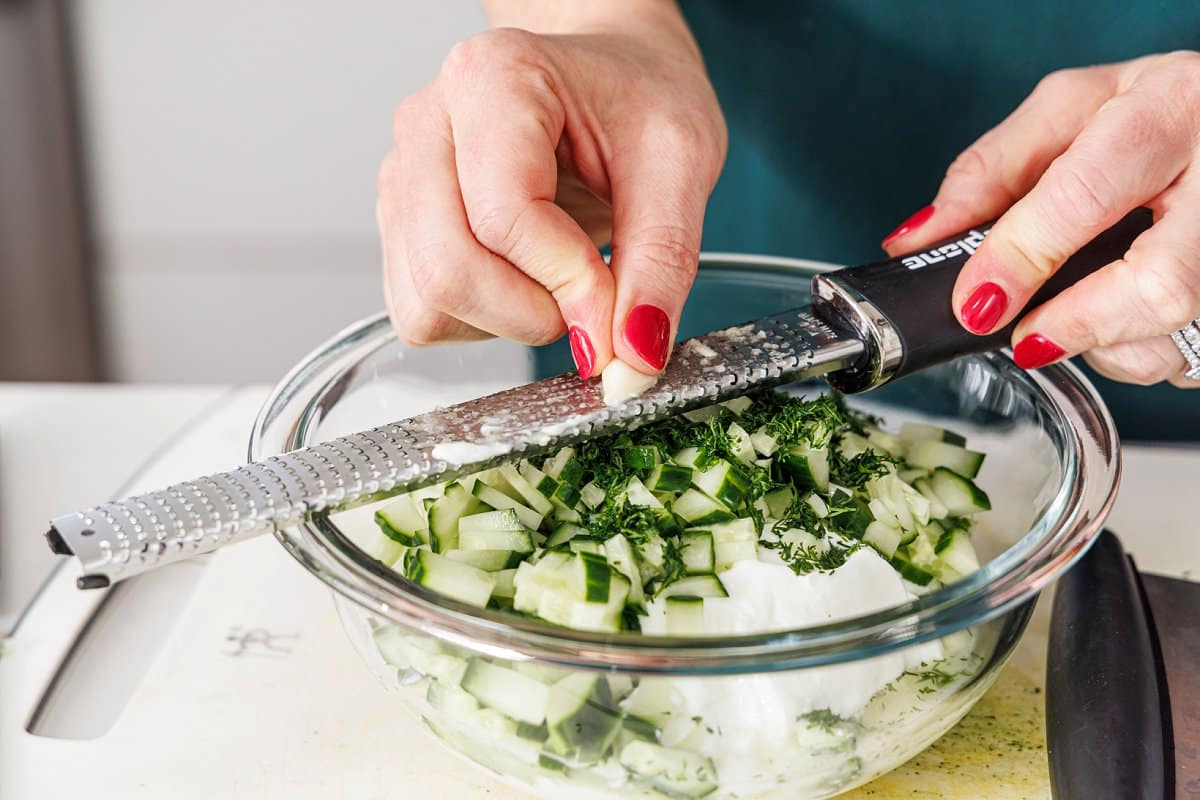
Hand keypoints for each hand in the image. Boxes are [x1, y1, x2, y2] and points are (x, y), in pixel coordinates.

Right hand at [376, 7, 725, 378]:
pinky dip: (481, 322)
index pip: (504, 218)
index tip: (617, 309)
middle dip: (532, 314)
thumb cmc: (640, 99)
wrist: (613, 80)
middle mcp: (428, 123)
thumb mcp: (682, 163)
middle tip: (593, 300)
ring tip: (560, 276)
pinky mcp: (402, 224)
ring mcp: (404, 176)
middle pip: (447, 269)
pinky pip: (421, 312)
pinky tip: (524, 279)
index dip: (567, 284)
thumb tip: (633, 361)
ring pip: (426, 302)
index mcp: (492, 79)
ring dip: (505, 320)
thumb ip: (661, 262)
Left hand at [882, 52, 1199, 387]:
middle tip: (1023, 333)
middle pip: (1158, 287)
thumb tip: (920, 238)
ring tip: (1080, 309)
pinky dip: (1141, 352)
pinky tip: (1126, 316)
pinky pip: (1187, 357)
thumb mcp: (1070, 113)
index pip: (1084, 198)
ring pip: (1174, 334)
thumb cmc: (1156, 115)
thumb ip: (991, 171)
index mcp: (1169, 115)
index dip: (1019, 260)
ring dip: (1105, 344)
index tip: (975, 302)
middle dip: (1074, 325)